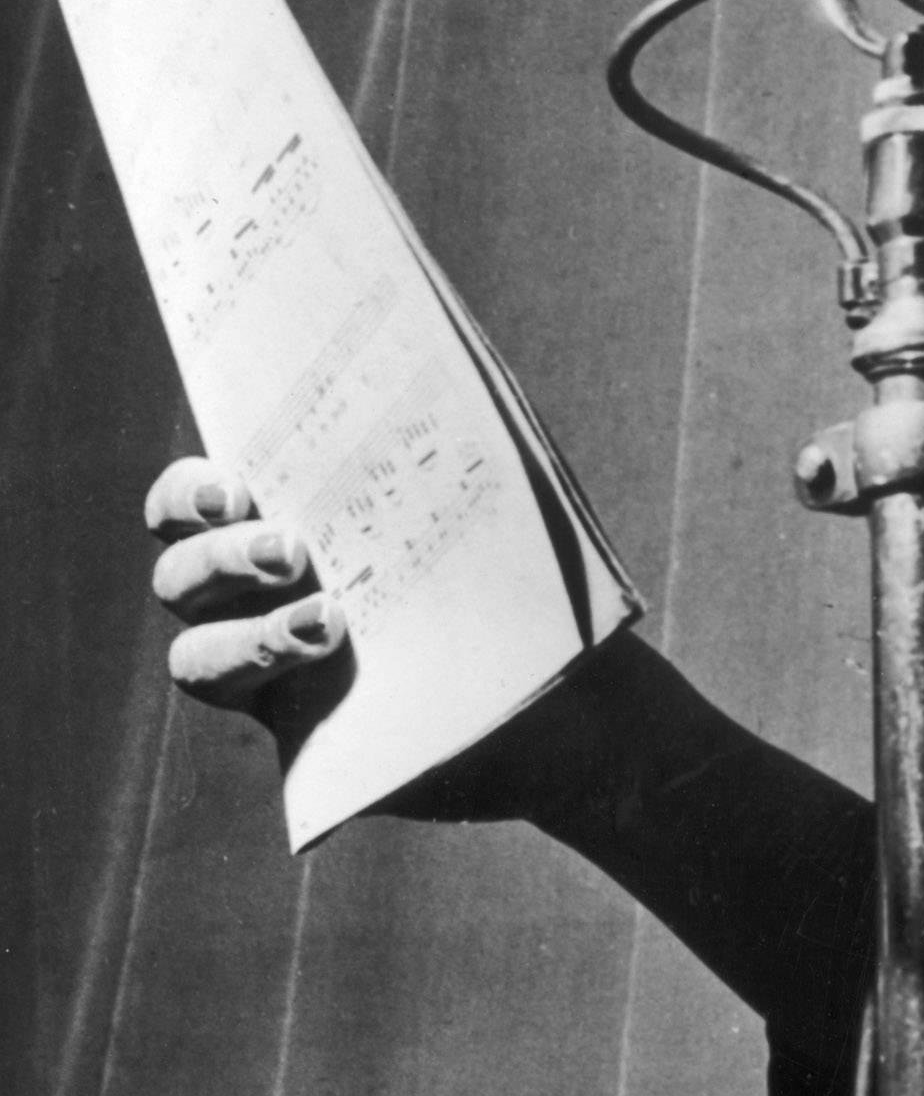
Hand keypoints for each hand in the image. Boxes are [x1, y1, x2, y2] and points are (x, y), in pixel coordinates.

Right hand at [144, 449, 601, 820]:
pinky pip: (256, 723)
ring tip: (328, 622)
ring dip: (247, 637)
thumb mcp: (496, 506)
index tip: (237, 490)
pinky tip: (335, 669)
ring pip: (195, 659)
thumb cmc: (523, 585)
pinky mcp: (298, 734)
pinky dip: (280, 688)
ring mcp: (270, 671)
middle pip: (179, 575)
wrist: (571, 703)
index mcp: (285, 524)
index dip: (190, 493)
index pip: (192, 502)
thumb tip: (432, 360)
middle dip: (222, 556)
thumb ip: (453, 441)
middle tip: (292, 550)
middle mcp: (256, 598)